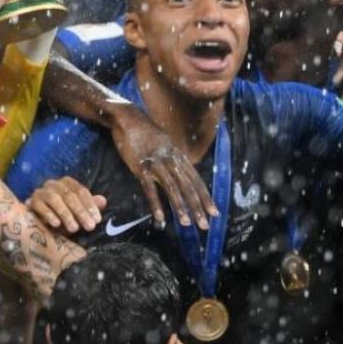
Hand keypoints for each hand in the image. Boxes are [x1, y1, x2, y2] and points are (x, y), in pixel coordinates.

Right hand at [27, 177, 105, 234]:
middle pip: (69, 195)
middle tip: (89, 227)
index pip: (81, 191)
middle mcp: (54, 184)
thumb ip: (88, 205)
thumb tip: (103, 201)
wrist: (35, 217)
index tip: (97, 220)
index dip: (90, 205)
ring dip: (66, 214)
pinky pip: (40, 205)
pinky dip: (49, 214)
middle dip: (81, 212)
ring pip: (55, 199)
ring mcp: (41, 191)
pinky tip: (56, 225)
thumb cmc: (60, 214)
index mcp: (67, 183)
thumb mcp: (76, 211)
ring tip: (74, 229)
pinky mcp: (31, 200)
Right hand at [109, 103, 217, 228]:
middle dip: (198, 206)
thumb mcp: (166, 144)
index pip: (196, 180)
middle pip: (188, 186)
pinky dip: (156, 204)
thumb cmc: (146, 133)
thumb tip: (184, 175)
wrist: (128, 118)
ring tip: (187, 224)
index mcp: (179, 155)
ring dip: (180, 206)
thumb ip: (175, 160)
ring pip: (172, 188)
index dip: (206, 197)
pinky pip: (150, 188)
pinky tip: (161, 218)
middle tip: (205, 225)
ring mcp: (157, 163)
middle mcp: (172, 159)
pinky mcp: (141, 167)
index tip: (214, 213)